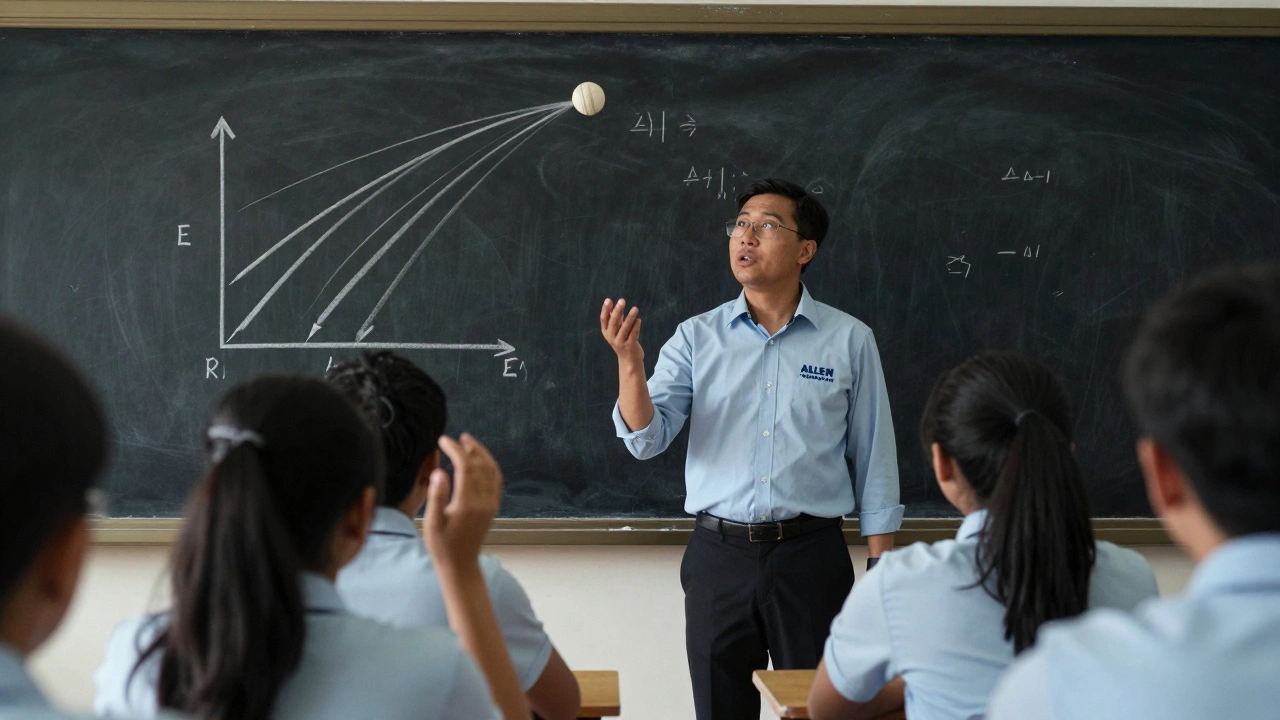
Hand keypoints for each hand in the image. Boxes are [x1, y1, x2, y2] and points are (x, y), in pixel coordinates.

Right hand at [423, 433, 502, 571]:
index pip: (465, 467)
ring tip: (469, 443)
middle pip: (480, 465)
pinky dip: (490, 466)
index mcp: (467, 503)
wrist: (461, 565)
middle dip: (469, 448)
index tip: (443, 440)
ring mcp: (491, 504)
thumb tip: (439, 473)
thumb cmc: (443, 547)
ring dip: (482, 454)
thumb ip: (436, 497)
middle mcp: (483, 501)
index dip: (455, 450)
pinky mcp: (493, 507)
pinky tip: (480, 461)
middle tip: (457, 437)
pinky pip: (496, 481)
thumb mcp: (432, 524)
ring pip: (492, 471)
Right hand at [600, 298, 643, 367]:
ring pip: (624, 328)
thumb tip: (616, 304)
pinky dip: (636, 326)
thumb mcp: (617, 330)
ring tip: (635, 308)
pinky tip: (639, 320)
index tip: (608, 300)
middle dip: (617, 311)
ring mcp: (620, 342)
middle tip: (622, 301)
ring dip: (630, 317)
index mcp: (606, 331)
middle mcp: (611, 337)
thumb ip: (616, 318)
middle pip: (613, 322)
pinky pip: (633, 334)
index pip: (603, 319)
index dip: (605, 309)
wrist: (629, 360)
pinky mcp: (629, 346)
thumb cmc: (623, 340)